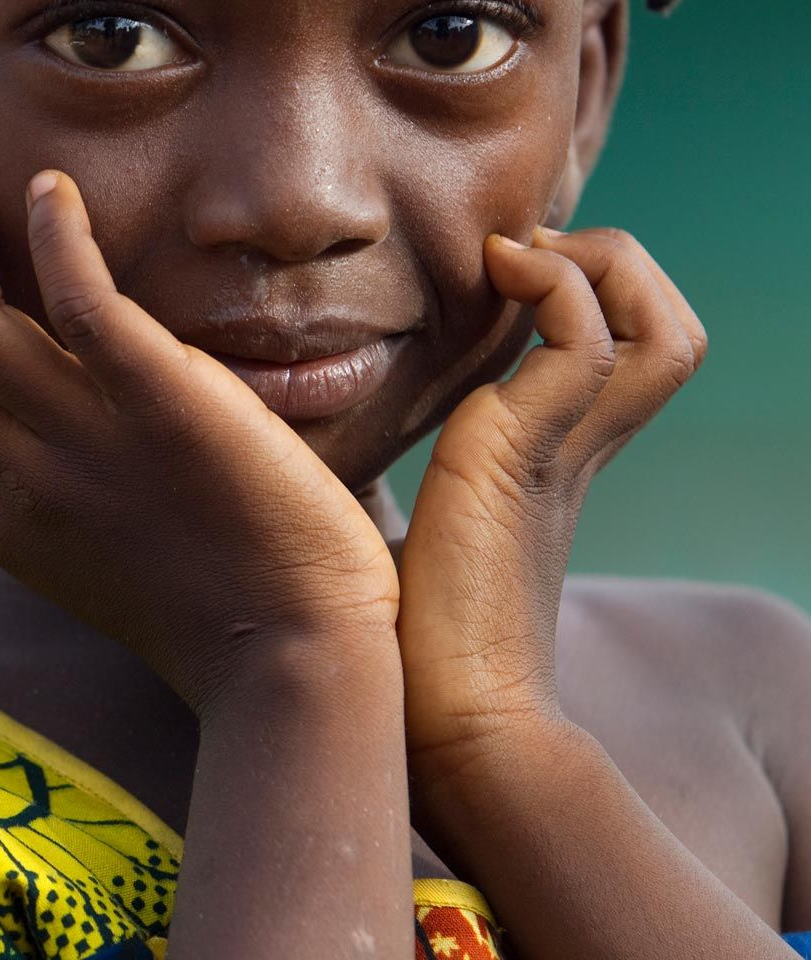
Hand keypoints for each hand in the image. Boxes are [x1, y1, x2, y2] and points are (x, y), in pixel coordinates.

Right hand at [0, 144, 400, 711]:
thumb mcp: (78, 546)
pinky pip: (77, 298)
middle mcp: (13, 476)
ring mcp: (82, 442)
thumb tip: (15, 400)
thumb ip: (34, 475)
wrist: (292, 655)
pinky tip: (56, 190)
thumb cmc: (206, 602)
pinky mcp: (161, 406)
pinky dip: (53, 229)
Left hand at [398, 226, 706, 783]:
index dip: (588, 290)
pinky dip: (554, 288)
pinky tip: (491, 278)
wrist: (441, 719)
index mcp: (555, 456)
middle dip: (615, 265)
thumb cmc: (402, 635)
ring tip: (514, 263)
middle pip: (669, 329)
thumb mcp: (402, 528)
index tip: (501, 273)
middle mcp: (579, 446)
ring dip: (599, 266)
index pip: (627, 350)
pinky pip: (584, 341)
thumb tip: (309, 454)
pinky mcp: (528, 452)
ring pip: (661, 326)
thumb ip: (395, 485)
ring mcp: (564, 447)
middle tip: (520, 260)